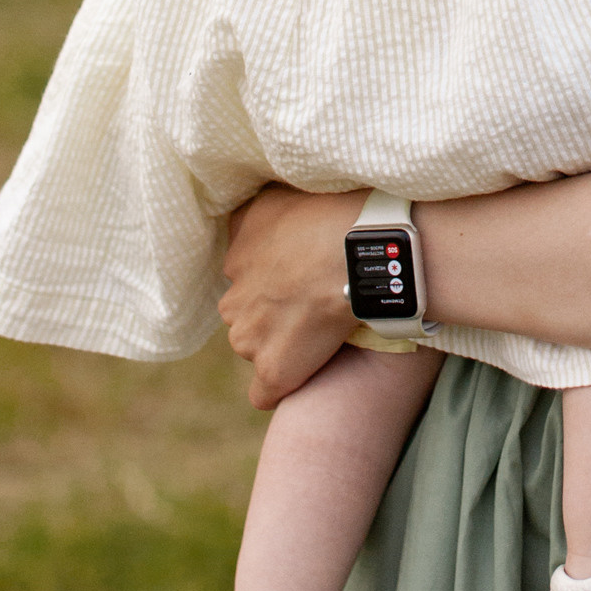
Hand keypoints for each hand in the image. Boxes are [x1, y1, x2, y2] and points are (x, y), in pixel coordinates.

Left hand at [220, 183, 365, 406]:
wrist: (356, 249)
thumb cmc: (327, 212)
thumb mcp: (276, 196)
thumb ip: (253, 216)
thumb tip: (242, 226)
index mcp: (235, 260)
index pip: (246, 278)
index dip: (277, 278)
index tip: (304, 275)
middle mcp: (233, 302)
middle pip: (248, 317)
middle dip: (273, 313)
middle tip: (314, 301)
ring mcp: (251, 340)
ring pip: (258, 350)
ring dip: (280, 345)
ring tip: (321, 330)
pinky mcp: (275, 370)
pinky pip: (265, 393)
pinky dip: (280, 386)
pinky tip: (302, 372)